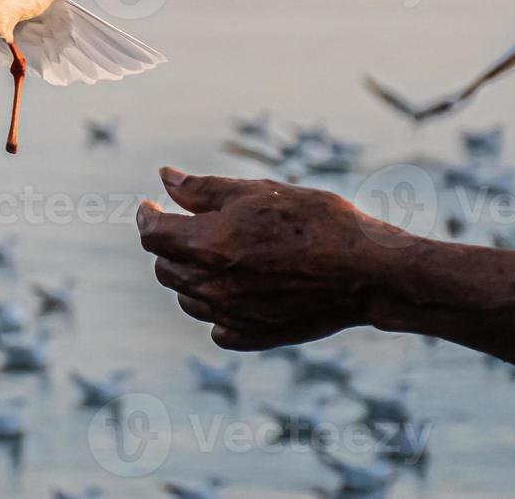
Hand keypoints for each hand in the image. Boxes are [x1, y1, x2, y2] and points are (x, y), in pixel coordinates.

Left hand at [136, 167, 409, 350]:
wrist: (367, 270)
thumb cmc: (316, 221)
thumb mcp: (257, 192)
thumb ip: (204, 189)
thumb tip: (165, 178)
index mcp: (208, 245)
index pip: (153, 234)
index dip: (147, 216)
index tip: (150, 205)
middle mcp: (212, 286)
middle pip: (165, 268)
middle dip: (168, 245)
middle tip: (185, 225)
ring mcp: (232, 316)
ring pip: (188, 299)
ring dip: (190, 276)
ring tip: (213, 255)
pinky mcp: (254, 336)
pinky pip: (218, 327)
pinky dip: (217, 310)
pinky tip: (234, 291)